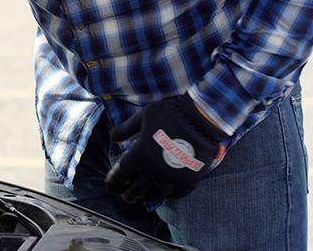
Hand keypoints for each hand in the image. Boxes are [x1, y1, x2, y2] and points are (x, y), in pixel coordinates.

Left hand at [105, 94, 227, 202]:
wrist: (202, 119)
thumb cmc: (170, 114)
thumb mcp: (143, 116)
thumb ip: (125, 129)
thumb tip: (111, 138)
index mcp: (140, 154)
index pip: (121, 173)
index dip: (114, 180)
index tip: (111, 185)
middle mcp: (154, 169)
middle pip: (136, 189)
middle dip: (127, 194)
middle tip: (124, 197)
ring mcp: (172, 177)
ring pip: (155, 195)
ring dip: (146, 198)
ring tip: (142, 199)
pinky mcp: (189, 180)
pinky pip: (175, 194)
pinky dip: (167, 196)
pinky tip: (164, 194)